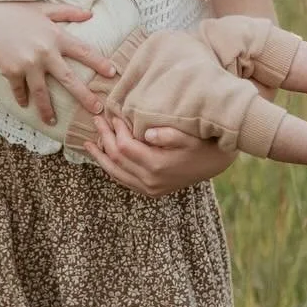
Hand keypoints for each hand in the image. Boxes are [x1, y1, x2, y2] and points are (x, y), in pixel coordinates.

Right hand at [0, 2, 114, 127]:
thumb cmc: (14, 12)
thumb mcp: (42, 9)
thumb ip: (67, 12)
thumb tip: (89, 14)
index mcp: (55, 36)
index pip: (83, 51)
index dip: (99, 63)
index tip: (113, 74)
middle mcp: (44, 52)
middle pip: (69, 79)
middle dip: (84, 96)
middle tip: (97, 110)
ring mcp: (27, 64)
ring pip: (43, 93)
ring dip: (48, 110)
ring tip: (52, 122)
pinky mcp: (11, 72)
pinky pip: (20, 90)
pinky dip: (22, 99)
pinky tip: (25, 105)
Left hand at [84, 116, 232, 197]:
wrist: (216, 162)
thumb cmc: (202, 143)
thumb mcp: (189, 136)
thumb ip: (168, 134)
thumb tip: (147, 133)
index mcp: (157, 165)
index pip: (124, 147)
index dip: (115, 130)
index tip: (113, 115)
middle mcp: (150, 180)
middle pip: (116, 159)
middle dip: (104, 138)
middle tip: (97, 121)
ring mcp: (150, 188)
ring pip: (115, 173)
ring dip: (101, 157)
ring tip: (89, 143)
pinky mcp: (151, 191)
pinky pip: (124, 181)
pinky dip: (111, 169)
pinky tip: (104, 158)